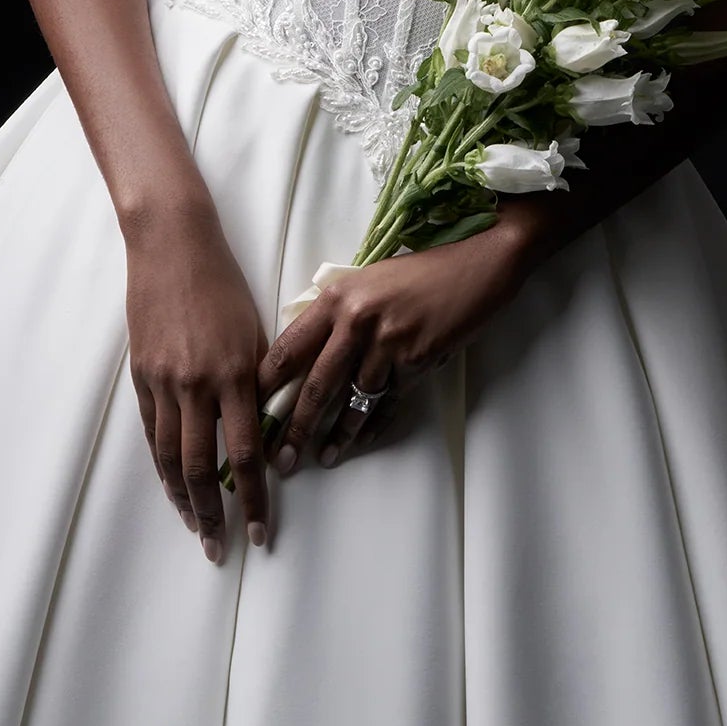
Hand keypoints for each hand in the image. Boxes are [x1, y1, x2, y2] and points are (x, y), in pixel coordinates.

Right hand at [125, 204, 271, 560]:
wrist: (173, 247)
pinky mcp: (141, 375)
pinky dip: (162, 466)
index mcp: (235, 372)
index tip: (261, 530)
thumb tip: (267, 429)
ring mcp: (164, 382)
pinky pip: (152, 432)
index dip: (255, 497)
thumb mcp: (255, 330)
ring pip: (171, 457)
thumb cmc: (224, 283)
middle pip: (203, 466)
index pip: (248, 452)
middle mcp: (197, 384)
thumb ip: (260, 381)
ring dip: (184, 500)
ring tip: (197, 529)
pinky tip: (173, 487)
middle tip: (222, 548)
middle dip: (214, 514)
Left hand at [257, 218, 528, 474]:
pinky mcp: (417, 361)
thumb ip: (337, 312)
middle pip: (316, 384)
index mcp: (337, 297)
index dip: (268, 384)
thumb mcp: (367, 281)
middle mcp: (357, 320)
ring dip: (336, 435)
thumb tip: (307, 351)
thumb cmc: (418, 272)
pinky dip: (373, 426)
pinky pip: (388, 402)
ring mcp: (388, 343)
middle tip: (281, 457)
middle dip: (295, 427)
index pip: (289, 346)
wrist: (474, 267)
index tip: (252, 410)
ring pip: (352, 400)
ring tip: (321, 458)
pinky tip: (360, 442)